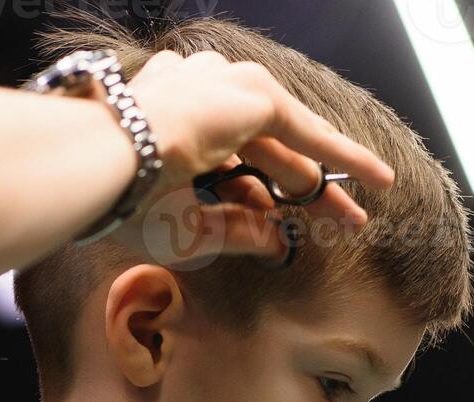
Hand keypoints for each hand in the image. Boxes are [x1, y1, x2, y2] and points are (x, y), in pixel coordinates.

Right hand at [110, 49, 396, 264]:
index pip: (236, 162)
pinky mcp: (251, 96)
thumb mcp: (184, 227)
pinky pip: (308, 131)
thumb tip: (280, 240)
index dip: (269, 196)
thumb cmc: (122, 198)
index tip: (290, 224)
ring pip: (290, 142)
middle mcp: (200, 97)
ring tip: (361, 209)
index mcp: (176, 125)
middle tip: (345, 221)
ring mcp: (225, 90)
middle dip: (309, 188)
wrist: (99, 164)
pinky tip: (374, 179)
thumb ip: (236, 231)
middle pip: (271, 150)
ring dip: (328, 175)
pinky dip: (343, 156)